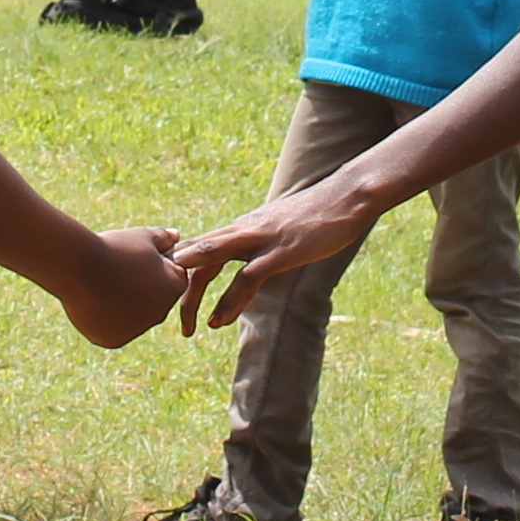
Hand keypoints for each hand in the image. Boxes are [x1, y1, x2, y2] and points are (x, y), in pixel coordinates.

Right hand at [62, 227, 187, 348]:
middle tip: (114, 269)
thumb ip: (163, 238)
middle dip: (139, 287)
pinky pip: (113, 328)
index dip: (151, 266)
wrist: (78, 268)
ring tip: (101, 283)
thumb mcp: (141, 236)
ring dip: (123, 304)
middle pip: (153, 300)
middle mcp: (160, 313)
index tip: (130, 257)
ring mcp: (138, 329)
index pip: (171, 278)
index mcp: (173, 287)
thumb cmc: (113, 248)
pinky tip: (93, 300)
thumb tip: (175, 235)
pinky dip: (105, 317)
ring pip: (133, 316)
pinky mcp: (114, 340)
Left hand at [169, 181, 376, 334]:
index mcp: (242, 227)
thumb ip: (262, 243)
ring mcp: (260, 239)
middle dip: (179, 287)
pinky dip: (230, 300)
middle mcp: (243, 229)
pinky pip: (246, 277)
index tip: (172, 298)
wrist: (347, 196)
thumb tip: (253, 260)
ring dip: (195, 293)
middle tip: (172, 320)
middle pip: (196, 255)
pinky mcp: (279, 251)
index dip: (183, 271)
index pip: (200, 247)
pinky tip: (220, 320)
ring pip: (212, 259)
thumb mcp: (282, 230)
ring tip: (187, 324)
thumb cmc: (317, 216)